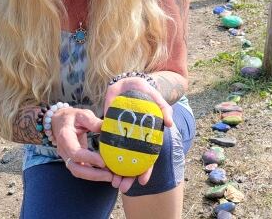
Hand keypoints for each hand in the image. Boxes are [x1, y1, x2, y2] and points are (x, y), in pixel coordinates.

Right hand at [52, 107, 113, 182]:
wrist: (58, 121)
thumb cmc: (71, 117)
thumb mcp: (81, 114)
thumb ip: (93, 121)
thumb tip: (106, 128)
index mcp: (65, 138)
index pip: (75, 153)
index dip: (89, 159)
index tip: (103, 162)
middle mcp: (64, 151)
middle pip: (76, 168)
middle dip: (94, 174)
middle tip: (111, 176)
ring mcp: (67, 157)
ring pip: (79, 172)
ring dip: (95, 176)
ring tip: (112, 176)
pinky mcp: (72, 160)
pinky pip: (82, 170)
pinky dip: (93, 174)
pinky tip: (106, 173)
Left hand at [102, 75, 171, 192]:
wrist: (127, 83)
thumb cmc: (145, 93)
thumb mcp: (157, 99)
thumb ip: (165, 109)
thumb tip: (169, 124)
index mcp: (147, 139)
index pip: (148, 159)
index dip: (146, 171)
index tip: (142, 182)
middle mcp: (134, 141)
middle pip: (132, 164)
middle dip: (128, 177)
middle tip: (122, 187)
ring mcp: (121, 137)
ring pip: (119, 159)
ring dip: (116, 172)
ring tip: (112, 182)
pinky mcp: (109, 130)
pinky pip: (106, 146)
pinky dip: (105, 157)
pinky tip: (102, 167)